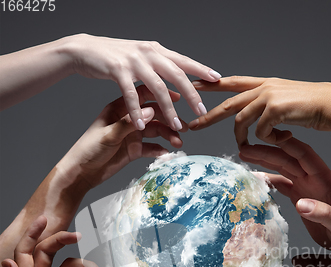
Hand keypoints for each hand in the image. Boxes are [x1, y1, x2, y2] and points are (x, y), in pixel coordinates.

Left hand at [58, 89, 184, 188]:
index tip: (176, 98)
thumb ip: (128, 123)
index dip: (160, 95)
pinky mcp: (134, 150)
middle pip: (154, 115)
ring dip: (168, 135)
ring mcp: (132, 135)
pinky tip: (168, 154)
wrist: (81, 172)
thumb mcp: (108, 134)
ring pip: (156, 132)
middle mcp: (128, 119)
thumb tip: (150, 111)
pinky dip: (161, 150)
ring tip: (177, 143)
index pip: (143, 96)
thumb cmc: (88, 149)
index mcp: (119, 108)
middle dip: (169, 120)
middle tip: (182, 127)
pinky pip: (152, 148)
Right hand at [70, 34, 220, 129]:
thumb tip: (179, 90)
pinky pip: (131, 95)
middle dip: (191, 94)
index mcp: (156, 51)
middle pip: (176, 74)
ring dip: (168, 109)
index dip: (201, 69)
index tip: (217, 79)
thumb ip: (160, 72)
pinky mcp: (117, 70)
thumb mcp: (141, 60)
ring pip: (157, 87)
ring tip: (175, 126)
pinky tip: (141, 126)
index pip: (183, 60)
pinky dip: (137, 112)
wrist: (84, 48)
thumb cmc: (114, 57)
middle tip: (202, 111)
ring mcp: (133, 61)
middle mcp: (148, 53)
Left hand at [188, 76, 330, 144]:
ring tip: (248, 147)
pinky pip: (260, 132)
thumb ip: (267, 109)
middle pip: (228, 104)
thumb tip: (253, 124)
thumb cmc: (311, 108)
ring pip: (241, 121)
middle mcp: (263, 88)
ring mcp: (268, 97)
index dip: (212, 85)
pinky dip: (269, 140)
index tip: (194, 87)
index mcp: (264, 85)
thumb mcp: (284, 103)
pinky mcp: (274, 109)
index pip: (232, 82)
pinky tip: (284, 137)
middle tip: (192, 126)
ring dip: (243, 138)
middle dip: (208, 116)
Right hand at [243, 137, 330, 249]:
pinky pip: (281, 183)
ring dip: (264, 161)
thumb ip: (322, 213)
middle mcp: (313, 177)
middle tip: (244, 148)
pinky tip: (254, 177)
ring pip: (282, 167)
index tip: (268, 137)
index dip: (286, 145)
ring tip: (244, 154)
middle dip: (266, 151)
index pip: (304, 155)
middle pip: (287, 158)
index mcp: (324, 178)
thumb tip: (301, 205)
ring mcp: (305, 185)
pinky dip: (267, 179)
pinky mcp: (299, 195)